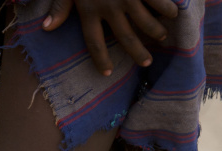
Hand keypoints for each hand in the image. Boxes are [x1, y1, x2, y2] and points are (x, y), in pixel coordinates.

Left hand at [43, 0, 178, 74]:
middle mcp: (109, 7)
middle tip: (146, 62)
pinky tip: (174, 13)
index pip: (94, 43)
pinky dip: (168, 7)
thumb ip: (60, 6)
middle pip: (125, 38)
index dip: (100, 60)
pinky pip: (158, 0)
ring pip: (146, 22)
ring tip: (162, 37)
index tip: (107, 73)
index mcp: (88, 10)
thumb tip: (48, 28)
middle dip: (137, 53)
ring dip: (156, 31)